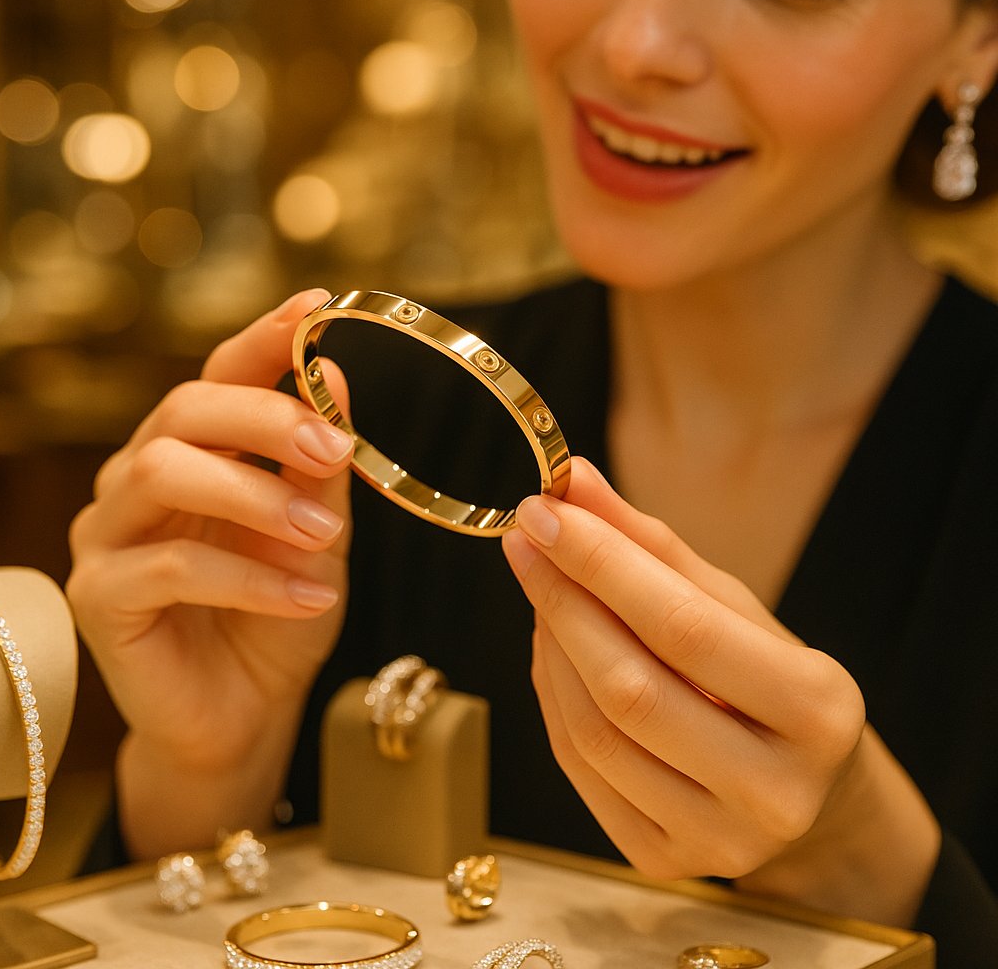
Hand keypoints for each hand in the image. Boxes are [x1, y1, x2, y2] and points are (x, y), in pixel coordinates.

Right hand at [67, 289, 354, 850]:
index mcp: (196, 453)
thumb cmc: (279, 615)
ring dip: (256, 498)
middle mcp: (139, 478)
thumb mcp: (319, 535)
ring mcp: (109, 534)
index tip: (316, 307)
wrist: (245, 713)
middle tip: (336, 445)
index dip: (263, 338)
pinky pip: (169, 566)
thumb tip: (333, 376)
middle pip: (182, 410)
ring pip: (161, 471)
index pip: (219, 376)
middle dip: (266, 418)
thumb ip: (318, 466)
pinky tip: (310, 597)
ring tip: (325, 537)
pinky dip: (251, 578)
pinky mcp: (98, 595)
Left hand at [502, 457, 938, 924]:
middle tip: (526, 540)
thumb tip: (574, 482)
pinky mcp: (666, 861)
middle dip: (562, 600)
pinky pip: (580, 768)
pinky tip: (550, 646)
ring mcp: (719, 840)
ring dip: (550, 646)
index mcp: (817, 711)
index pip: (684, 627)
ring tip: (542, 587)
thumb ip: (652, 545)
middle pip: (630, 687)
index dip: (602, 564)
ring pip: (594, 732)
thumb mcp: (732, 605)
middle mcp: (776, 792)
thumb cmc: (770, 680)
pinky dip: (551, 695)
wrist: (805, 791)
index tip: (544, 510)